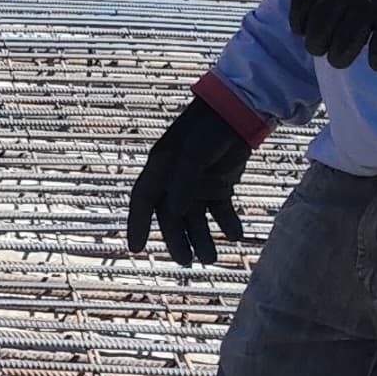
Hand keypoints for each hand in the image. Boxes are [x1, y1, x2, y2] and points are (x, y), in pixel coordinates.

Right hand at [123, 95, 255, 267]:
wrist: (240, 113)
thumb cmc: (209, 129)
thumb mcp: (193, 153)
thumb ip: (183, 182)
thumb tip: (173, 212)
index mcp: (161, 168)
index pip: (143, 200)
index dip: (137, 223)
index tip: (136, 247)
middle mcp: (175, 180)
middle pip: (171, 216)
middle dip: (178, 241)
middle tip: (188, 262)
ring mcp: (198, 184)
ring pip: (196, 219)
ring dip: (202, 238)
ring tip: (212, 257)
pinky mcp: (220, 185)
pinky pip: (220, 211)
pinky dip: (227, 223)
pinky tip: (236, 235)